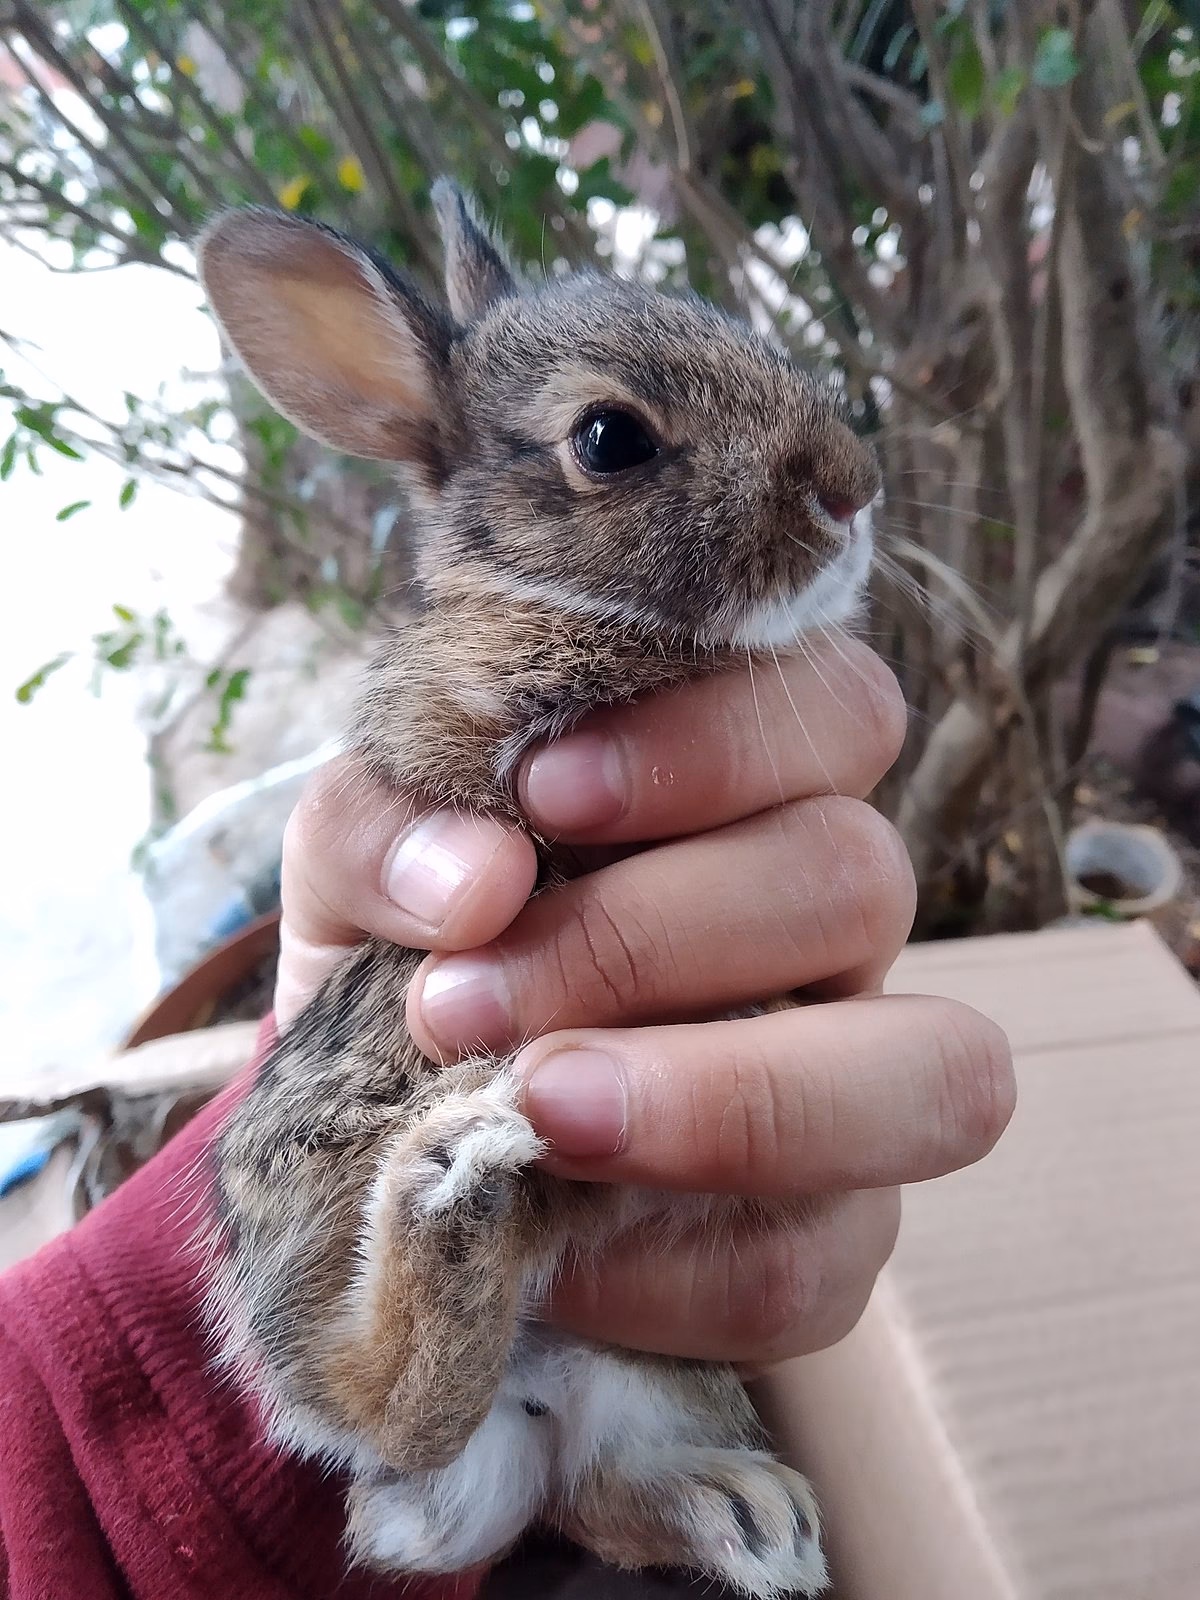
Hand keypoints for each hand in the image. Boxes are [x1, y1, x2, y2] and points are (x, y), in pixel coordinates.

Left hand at [275, 639, 1013, 1365]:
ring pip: (931, 1077)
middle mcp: (827, 929)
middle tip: (462, 998)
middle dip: (653, 936)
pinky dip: (663, 1271)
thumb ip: (383, 830)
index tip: (541, 790)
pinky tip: (547, 1256)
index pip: (837, 708)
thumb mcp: (355, 875)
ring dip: (726, 1099)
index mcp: (749, 794)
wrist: (380, 1153)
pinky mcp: (827, 1244)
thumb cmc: (405, 967)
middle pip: (862, 877)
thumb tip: (474, 876)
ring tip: (536, 1112)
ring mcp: (852, 1091)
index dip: (714, 743)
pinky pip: (809, 1264)